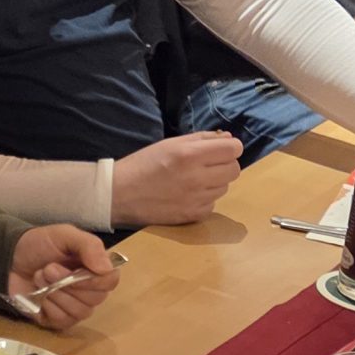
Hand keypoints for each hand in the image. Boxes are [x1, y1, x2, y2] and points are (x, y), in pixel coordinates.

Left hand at [8, 225, 120, 328]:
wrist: (9, 258)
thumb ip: (89, 246)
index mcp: (95, 268)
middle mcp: (90, 291)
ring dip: (55, 293)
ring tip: (40, 278)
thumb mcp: (64, 235)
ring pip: (79, 311)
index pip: (110, 282)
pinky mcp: (58, 320)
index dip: (95, 280)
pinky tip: (39, 296)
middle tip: (48, 268)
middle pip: (95, 298)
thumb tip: (106, 269)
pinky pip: (62, 320)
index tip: (76, 270)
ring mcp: (75, 308)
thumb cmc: (39, 245)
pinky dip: (48, 306)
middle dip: (67, 283)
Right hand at [110, 131, 242, 224]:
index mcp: (190, 155)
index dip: (230, 147)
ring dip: (214, 183)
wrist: (119, 195)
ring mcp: (196, 199)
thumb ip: (201, 139)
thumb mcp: (170, 143)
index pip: (233, 149)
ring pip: (225, 188)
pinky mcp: (192, 216)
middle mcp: (197, 177)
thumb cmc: (143, 164)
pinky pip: (213, 205)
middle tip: (207, 165)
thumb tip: (228, 138)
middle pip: (234, 169)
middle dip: (224, 164)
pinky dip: (204, 199)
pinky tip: (187, 196)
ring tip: (193, 181)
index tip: (220, 150)